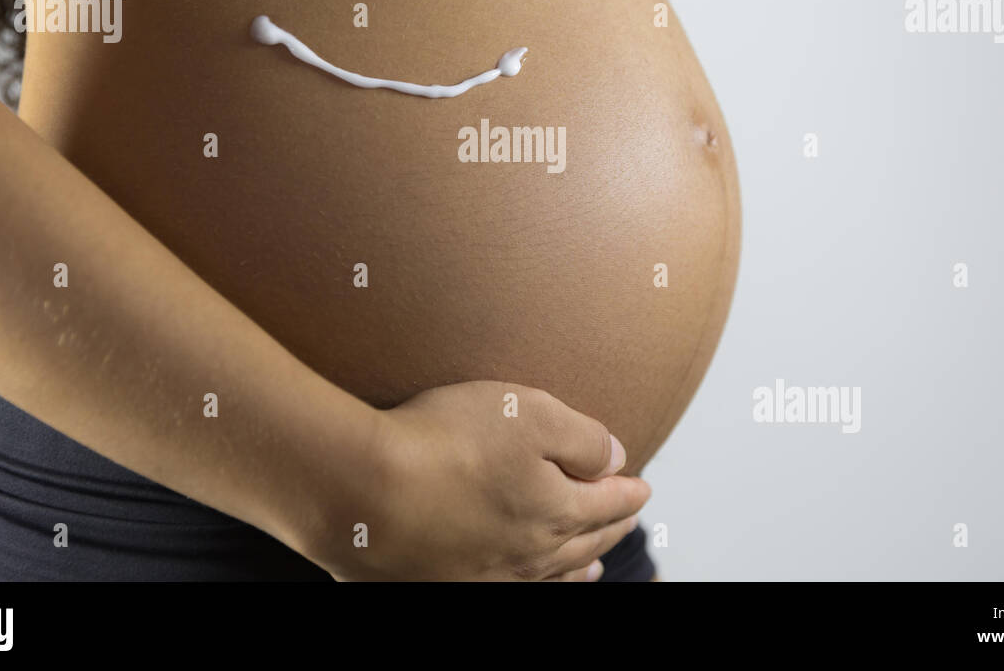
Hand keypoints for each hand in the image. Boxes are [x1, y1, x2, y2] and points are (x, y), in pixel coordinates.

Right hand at [309, 381, 650, 580]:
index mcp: (556, 508)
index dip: (627, 492)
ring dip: (578, 565)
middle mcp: (530, 553)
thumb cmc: (443, 443)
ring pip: (550, 575)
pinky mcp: (445, 584)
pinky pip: (508, 591)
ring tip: (594, 565)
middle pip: (583, 540)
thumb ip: (582, 438)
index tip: (642, 486)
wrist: (361, 491)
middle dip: (610, 528)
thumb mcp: (529, 413)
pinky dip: (534, 587)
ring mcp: (488, 576)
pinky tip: (529, 583)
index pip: (606, 502)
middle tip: (628, 519)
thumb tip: (616, 459)